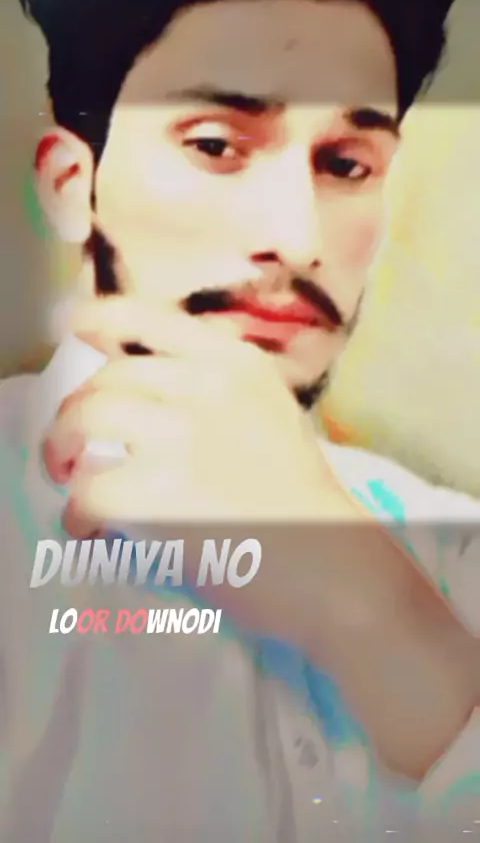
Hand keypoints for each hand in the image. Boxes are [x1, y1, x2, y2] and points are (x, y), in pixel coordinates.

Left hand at [43, 296, 333, 536]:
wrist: (328, 562)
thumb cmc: (303, 499)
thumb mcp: (273, 414)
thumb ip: (220, 392)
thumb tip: (150, 396)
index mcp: (237, 365)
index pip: (151, 316)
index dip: (101, 316)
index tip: (76, 326)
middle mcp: (207, 386)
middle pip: (108, 378)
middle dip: (74, 410)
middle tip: (69, 446)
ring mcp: (181, 436)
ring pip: (86, 419)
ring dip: (61, 448)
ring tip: (66, 477)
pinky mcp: (157, 493)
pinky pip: (89, 489)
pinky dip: (78, 513)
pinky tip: (90, 528)